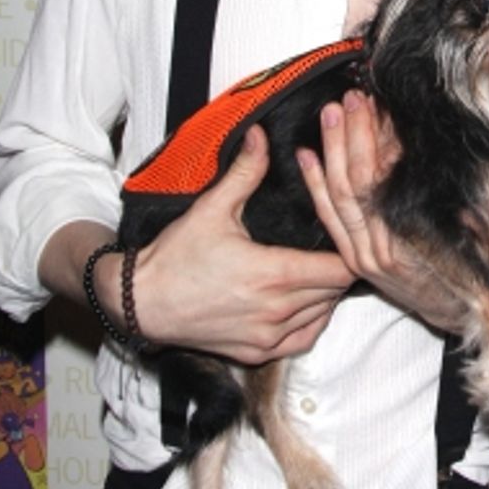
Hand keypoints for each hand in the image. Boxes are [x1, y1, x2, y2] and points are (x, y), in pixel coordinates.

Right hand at [132, 125, 352, 363]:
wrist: (141, 303)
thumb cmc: (175, 258)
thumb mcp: (212, 208)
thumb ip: (245, 171)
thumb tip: (260, 135)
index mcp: (273, 274)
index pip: (339, 269)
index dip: (348, 249)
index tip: (344, 233)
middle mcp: (276, 310)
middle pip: (335, 292)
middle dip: (341, 269)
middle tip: (338, 247)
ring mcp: (267, 336)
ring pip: (323, 316)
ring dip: (327, 295)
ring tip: (322, 271)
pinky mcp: (257, 352)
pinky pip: (303, 340)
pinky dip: (312, 322)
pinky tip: (306, 304)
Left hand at [297, 92, 468, 333]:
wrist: (472, 317)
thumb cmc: (479, 276)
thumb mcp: (485, 239)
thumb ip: (463, 207)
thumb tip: (431, 165)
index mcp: (404, 244)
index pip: (377, 183)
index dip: (373, 142)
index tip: (377, 109)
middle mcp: (377, 252)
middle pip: (351, 184)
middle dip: (349, 136)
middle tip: (350, 100)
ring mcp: (363, 258)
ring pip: (336, 198)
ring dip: (332, 152)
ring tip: (330, 114)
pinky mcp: (356, 261)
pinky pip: (328, 220)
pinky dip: (315, 186)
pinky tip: (307, 157)